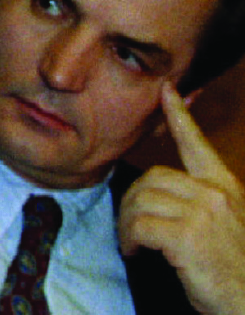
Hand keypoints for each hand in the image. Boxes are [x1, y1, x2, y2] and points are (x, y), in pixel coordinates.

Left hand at [118, 85, 244, 313]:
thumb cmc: (232, 270)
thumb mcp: (220, 226)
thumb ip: (197, 202)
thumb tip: (157, 192)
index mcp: (224, 187)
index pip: (197, 144)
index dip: (180, 116)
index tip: (167, 90)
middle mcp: (215, 193)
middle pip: (150, 177)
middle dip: (131, 201)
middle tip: (131, 228)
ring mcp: (203, 212)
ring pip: (140, 200)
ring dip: (127, 223)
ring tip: (134, 243)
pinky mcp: (188, 234)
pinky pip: (139, 224)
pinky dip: (130, 239)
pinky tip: (137, 252)